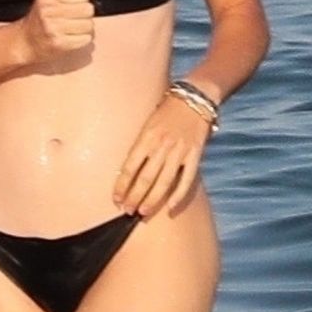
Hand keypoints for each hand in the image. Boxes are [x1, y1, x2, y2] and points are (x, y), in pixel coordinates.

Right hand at [19, 0, 97, 62]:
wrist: (27, 41)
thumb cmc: (44, 16)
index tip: (72, 4)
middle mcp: (48, 10)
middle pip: (88, 9)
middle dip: (85, 14)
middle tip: (74, 17)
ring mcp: (52, 28)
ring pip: (89, 25)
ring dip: (85, 28)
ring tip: (73, 28)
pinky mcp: (59, 43)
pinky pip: (86, 39)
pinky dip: (83, 39)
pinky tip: (72, 37)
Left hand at [113, 92, 213, 217]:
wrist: (195, 98)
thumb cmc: (167, 110)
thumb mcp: (148, 124)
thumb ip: (141, 146)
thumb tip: (127, 171)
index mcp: (146, 137)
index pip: (130, 168)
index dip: (121, 186)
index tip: (116, 199)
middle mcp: (162, 146)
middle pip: (145, 178)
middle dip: (134, 197)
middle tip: (127, 211)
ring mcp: (180, 151)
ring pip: (163, 182)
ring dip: (152, 200)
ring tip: (143, 213)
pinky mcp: (195, 154)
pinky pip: (186, 179)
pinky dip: (178, 195)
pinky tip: (170, 207)